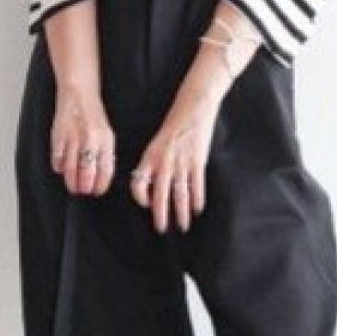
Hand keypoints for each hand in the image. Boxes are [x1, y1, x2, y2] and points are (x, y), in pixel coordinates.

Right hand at [49, 80, 116, 196]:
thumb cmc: (93, 116)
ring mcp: (73, 137)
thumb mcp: (106, 134)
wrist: (79, 93)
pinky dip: (58, 167)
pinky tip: (61, 169)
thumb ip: (105, 154)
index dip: (100, 185)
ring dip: (71, 181)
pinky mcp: (58, 135)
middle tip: (82, 191)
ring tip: (72, 186)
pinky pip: (57, 158)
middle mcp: (91, 139)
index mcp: (106, 140)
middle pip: (87, 173)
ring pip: (70, 169)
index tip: (97, 191)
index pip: (105, 170)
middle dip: (84, 187)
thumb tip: (100, 178)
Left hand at [130, 88, 221, 233]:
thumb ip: (155, 162)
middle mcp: (163, 162)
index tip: (147, 205)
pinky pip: (197, 186)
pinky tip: (198, 209)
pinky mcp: (198, 161)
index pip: (138, 184)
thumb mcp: (158, 142)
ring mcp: (182, 163)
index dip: (141, 198)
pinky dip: (197, 200)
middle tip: (162, 229)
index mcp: (150, 156)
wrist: (193, 106)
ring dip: (181, 213)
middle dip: (160, 216)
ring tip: (182, 226)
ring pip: (179, 195)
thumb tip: (155, 184)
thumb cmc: (174, 123)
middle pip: (159, 196)